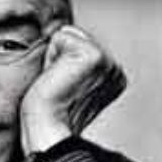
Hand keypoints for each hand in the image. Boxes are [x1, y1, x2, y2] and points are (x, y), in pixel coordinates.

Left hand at [20, 24, 126, 155]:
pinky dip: (51, 57)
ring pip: (67, 35)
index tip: (62, 90)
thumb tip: (59, 39)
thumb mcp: (67, 84)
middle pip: (73, 35)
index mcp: (112, 77)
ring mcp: (107, 62)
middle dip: (57, 59)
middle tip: (57, 87)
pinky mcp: (94, 57)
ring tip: (57, 84)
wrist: (46, 127)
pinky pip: (61, 36)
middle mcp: (115, 69)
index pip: (77, 43)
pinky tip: (56, 80)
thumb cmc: (48, 113)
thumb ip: (73, 63)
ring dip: (54, 60)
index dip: (60, 65)